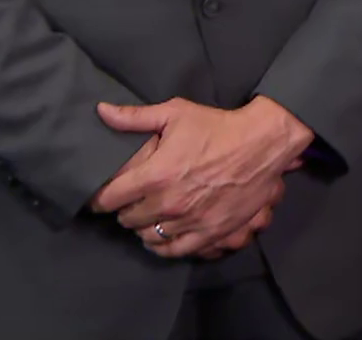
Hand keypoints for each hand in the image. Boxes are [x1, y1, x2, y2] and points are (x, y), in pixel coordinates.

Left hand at [88, 96, 313, 258]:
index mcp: (157, 175)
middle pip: (128, 220)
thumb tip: (101, 111)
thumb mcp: (175, 113)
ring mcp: (190, 222)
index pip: (111, 198)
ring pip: (149, 236)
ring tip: (144, 218)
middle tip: (128, 202)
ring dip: (142, 228)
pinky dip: (162, 246)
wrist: (262, 143)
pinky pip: (175, 250)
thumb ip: (135, 117)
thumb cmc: (217, 127)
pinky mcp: (210, 233)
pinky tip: (159, 237)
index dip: (100, 199)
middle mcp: (170, 203)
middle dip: (124, 211)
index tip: (99, 197)